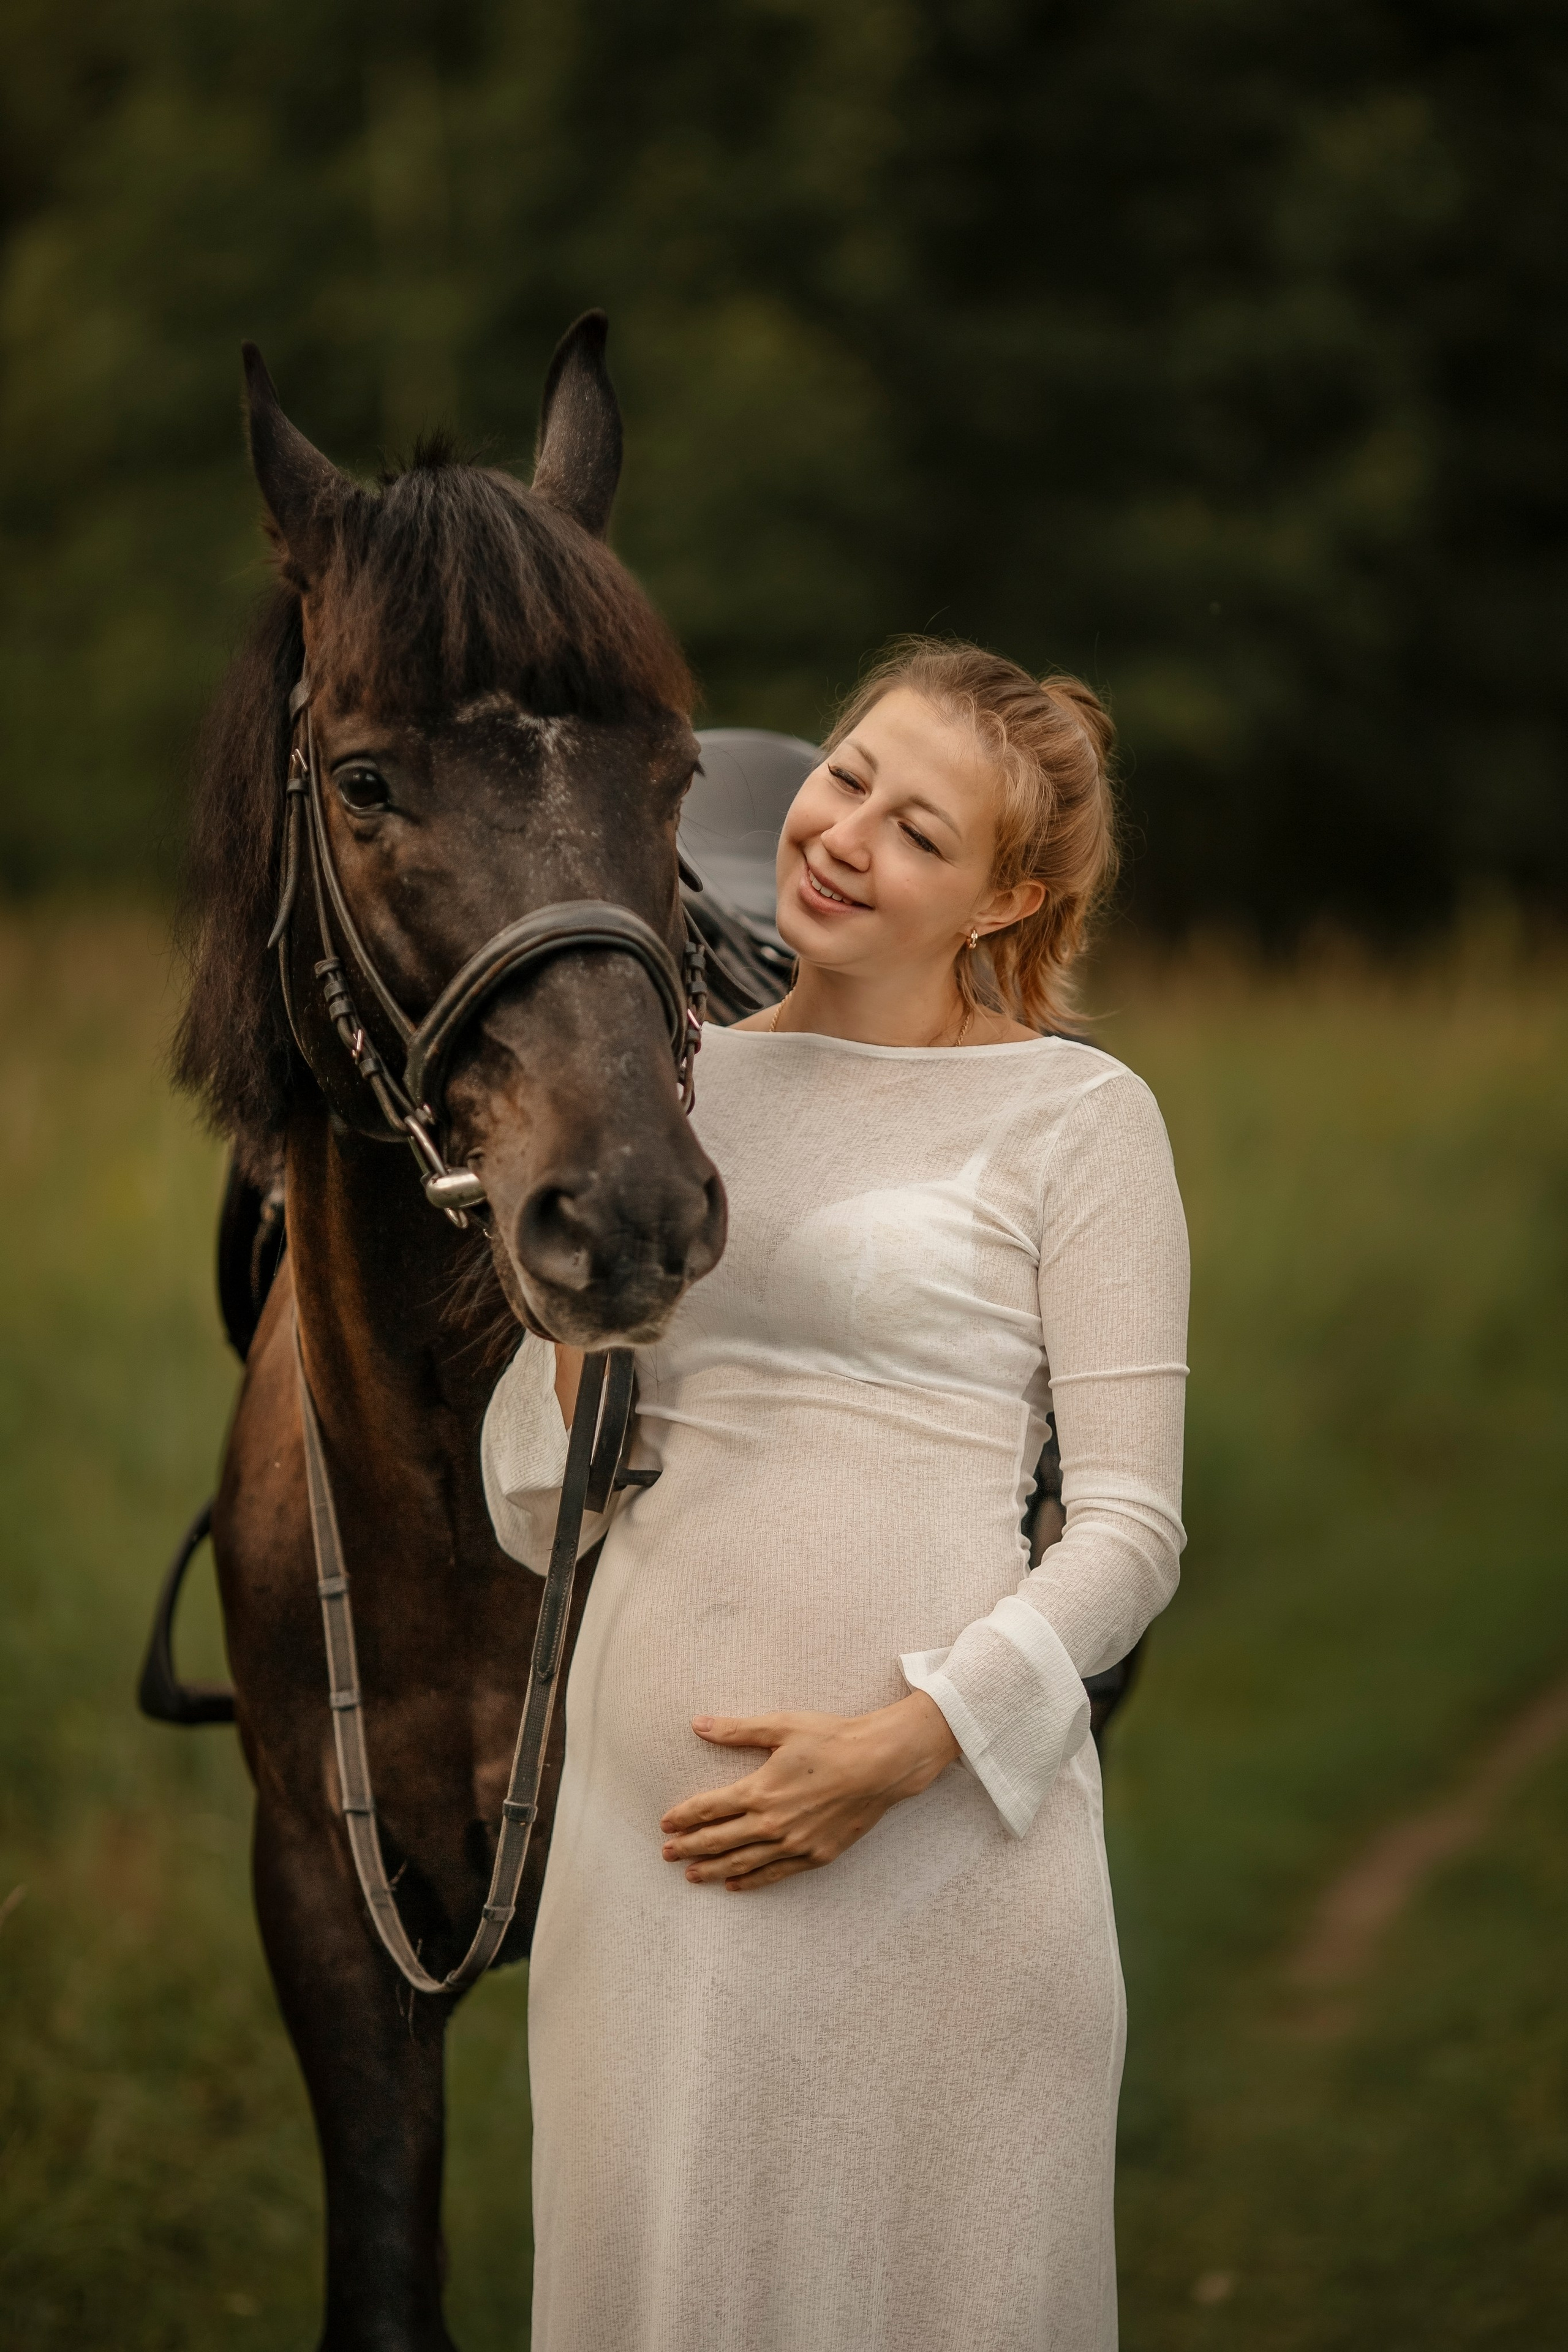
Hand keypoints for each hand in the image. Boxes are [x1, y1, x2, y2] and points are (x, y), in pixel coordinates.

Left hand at [659, 1693, 960, 1891]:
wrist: (880, 1763)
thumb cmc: (832, 1739)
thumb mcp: (781, 1726)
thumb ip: (736, 1730)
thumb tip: (697, 1724)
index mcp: (759, 1789)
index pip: (708, 1808)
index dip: (683, 1817)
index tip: (665, 1824)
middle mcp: (772, 1823)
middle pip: (719, 1840)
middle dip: (689, 1847)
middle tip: (666, 1854)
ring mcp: (794, 1844)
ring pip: (743, 1862)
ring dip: (713, 1869)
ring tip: (691, 1875)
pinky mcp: (816, 1856)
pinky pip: (775, 1874)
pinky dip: (751, 1880)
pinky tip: (734, 1885)